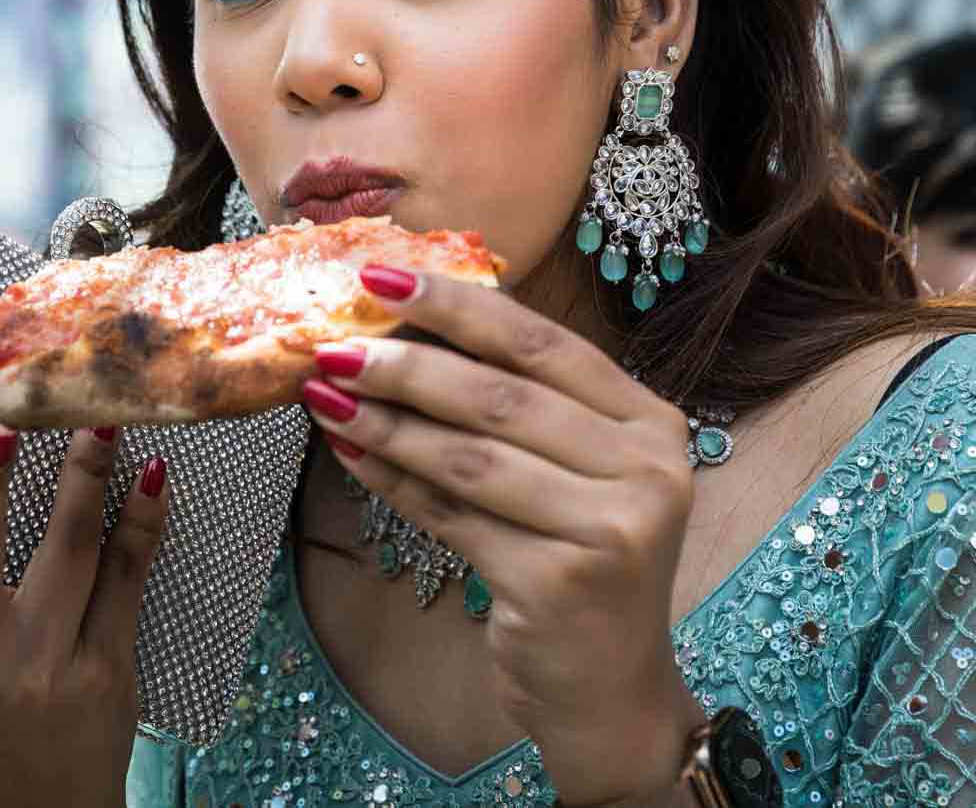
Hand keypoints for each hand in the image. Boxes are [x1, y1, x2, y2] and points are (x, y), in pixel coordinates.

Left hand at [303, 266, 702, 807]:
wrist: (612, 696)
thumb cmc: (580, 568)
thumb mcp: (577, 477)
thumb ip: (521, 409)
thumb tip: (405, 331)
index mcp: (651, 424)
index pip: (542, 344)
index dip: (458, 305)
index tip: (381, 278)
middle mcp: (647, 470)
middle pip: (502, 397)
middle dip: (406, 364)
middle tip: (332, 343)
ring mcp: (611, 528)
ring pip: (471, 455)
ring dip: (387, 420)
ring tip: (325, 393)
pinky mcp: (560, 581)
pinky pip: (453, 515)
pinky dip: (393, 480)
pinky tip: (350, 451)